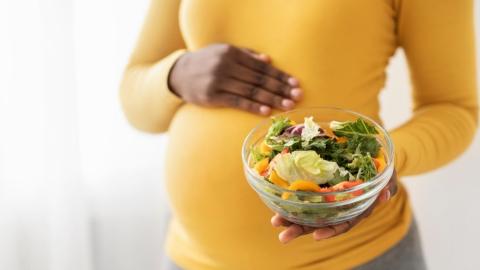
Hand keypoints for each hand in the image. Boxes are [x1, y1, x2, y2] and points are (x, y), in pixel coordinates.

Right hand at [168, 43, 302, 114]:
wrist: (179, 74)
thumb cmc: (207, 62)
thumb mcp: (224, 52)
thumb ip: (246, 55)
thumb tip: (268, 61)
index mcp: (232, 53)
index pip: (262, 67)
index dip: (280, 76)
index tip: (295, 84)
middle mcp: (226, 66)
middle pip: (259, 79)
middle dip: (280, 89)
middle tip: (297, 96)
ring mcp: (219, 81)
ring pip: (251, 92)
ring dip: (272, 99)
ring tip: (288, 105)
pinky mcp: (213, 96)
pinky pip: (237, 102)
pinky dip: (253, 107)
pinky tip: (267, 111)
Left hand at [271, 171, 397, 243]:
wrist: (372, 158)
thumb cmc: (381, 171)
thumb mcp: (388, 178)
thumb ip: (388, 187)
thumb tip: (385, 193)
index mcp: (355, 210)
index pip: (343, 224)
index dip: (330, 231)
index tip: (316, 236)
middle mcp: (338, 208)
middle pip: (319, 223)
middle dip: (300, 230)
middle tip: (283, 235)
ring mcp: (327, 199)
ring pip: (307, 212)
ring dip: (290, 218)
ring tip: (275, 222)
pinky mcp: (318, 187)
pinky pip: (304, 195)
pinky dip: (291, 200)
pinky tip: (277, 203)